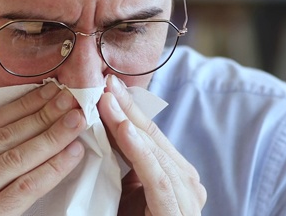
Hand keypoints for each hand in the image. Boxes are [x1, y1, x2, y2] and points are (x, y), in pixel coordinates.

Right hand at [0, 83, 86, 214]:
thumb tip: (29, 119)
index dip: (22, 104)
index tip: (49, 90)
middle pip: (3, 137)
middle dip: (42, 115)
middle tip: (69, 98)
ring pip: (16, 158)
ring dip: (52, 136)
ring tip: (76, 120)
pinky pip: (25, 188)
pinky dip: (53, 168)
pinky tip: (72, 153)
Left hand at [98, 76, 205, 215]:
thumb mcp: (123, 190)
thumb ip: (121, 161)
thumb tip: (98, 125)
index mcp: (173, 175)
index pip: (148, 135)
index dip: (127, 109)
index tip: (106, 85)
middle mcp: (186, 183)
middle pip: (153, 139)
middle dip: (127, 109)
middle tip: (105, 82)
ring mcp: (187, 198)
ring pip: (156, 153)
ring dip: (129, 124)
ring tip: (108, 99)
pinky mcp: (178, 213)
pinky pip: (159, 178)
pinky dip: (141, 153)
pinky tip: (125, 130)